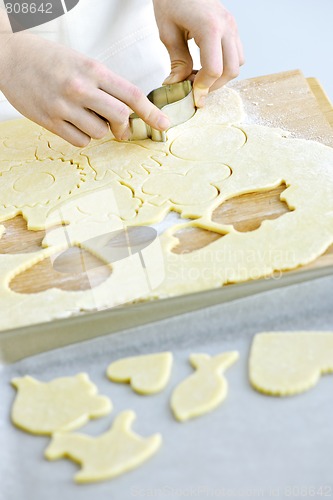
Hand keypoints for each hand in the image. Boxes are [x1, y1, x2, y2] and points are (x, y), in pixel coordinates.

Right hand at [0, 33, 169, 146]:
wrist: (9, 56)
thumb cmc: (49, 59)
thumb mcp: (82, 62)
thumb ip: (105, 86)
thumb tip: (128, 112)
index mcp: (92, 69)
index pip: (131, 94)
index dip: (152, 112)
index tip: (164, 125)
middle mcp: (80, 88)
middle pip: (120, 117)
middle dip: (124, 127)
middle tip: (121, 129)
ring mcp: (64, 106)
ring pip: (100, 132)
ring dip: (100, 130)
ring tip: (85, 116)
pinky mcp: (50, 121)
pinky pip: (81, 141)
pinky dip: (83, 137)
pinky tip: (73, 123)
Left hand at [153, 0, 243, 106]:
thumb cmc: (171, 0)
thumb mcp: (168, 32)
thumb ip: (177, 61)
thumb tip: (177, 85)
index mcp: (210, 27)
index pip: (214, 69)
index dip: (203, 87)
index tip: (191, 94)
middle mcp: (226, 27)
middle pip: (231, 70)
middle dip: (213, 85)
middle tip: (194, 88)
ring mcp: (232, 27)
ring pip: (237, 64)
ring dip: (221, 77)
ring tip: (200, 76)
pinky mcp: (232, 28)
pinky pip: (236, 54)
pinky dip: (225, 66)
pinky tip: (207, 65)